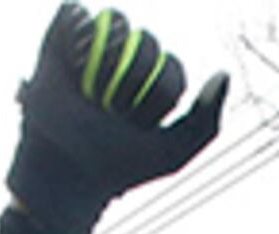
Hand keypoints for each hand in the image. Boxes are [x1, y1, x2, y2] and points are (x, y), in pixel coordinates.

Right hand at [7, 5, 228, 233]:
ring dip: (107, 55)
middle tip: (112, 106)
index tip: (140, 121)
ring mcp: (89, 54)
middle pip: (146, 41)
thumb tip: (223, 72)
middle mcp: (122, 68)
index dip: (161, 91)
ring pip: (116, 21)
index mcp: (148, 89)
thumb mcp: (173, 152)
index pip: (170, 67)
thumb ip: (207, 120)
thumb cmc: (117, 168)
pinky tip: (76, 59)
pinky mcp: (56, 46)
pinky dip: (76, 26)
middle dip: (135, 74)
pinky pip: (72, 13)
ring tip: (90, 85)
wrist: (65, 172)